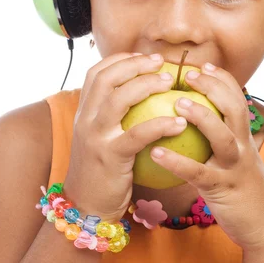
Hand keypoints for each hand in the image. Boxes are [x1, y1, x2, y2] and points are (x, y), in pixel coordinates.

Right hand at [63, 53, 186, 222]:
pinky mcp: (110, 156)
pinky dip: (160, 124)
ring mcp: (95, 137)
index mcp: (83, 112)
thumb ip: (114, 116)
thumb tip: (144, 93)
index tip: (144, 56)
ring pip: (118, 99)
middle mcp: (85, 119)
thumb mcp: (101, 137)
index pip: (96, 73)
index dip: (120, 59)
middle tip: (160, 62)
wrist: (87, 207)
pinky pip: (137, 134)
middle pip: (107, 78)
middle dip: (135, 64)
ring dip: (146, 85)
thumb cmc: (103, 170)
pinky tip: (180, 122)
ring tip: (169, 82)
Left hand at [150, 63, 263, 250]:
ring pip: (223, 136)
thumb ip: (222, 140)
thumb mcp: (238, 160)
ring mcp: (235, 168)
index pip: (238, 99)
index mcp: (245, 138)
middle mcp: (243, 147)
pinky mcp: (224, 190)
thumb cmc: (244, 191)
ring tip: (178, 102)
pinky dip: (177, 162)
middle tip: (189, 73)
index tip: (204, 64)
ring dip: (202, 116)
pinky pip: (198, 174)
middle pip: (234, 109)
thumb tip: (196, 123)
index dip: (223, 79)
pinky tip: (156, 152)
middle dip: (214, 87)